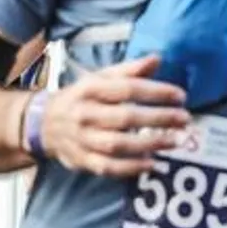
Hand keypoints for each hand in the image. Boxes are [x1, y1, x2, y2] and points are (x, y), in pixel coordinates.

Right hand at [17, 56, 189, 178]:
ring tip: (174, 141)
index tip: (180, 96)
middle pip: (125, 118)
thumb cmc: (80, 99)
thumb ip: (128, 71)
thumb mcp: (99, 78)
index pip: (127, 89)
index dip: (156, 92)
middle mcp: (84, 114)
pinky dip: (130, 168)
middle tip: (184, 119)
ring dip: (149, 144)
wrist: (42, 124)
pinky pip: (108, 167)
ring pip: (118, 145)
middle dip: (158, 119)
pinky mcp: (81, 160)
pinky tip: (151, 164)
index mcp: (90, 89)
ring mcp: (82, 140)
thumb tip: (157, 59)